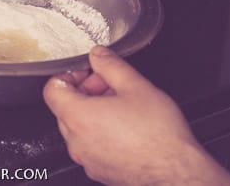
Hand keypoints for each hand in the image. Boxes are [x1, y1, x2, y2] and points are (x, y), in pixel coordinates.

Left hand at [43, 45, 229, 185]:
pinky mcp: (99, 171)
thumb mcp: (136, 86)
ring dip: (94, 112)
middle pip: (65, 108)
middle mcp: (76, 141)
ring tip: (122, 107)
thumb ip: (111, 65)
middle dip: (86, 92)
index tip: (87, 73)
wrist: (177, 173)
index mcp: (78, 117)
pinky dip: (100, 133)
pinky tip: (125, 128)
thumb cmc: (159, 136)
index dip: (69, 75)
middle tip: (110, 86)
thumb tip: (98, 55)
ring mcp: (86, 159)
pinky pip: (90, 146)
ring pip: (78, 128)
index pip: (52, 89)